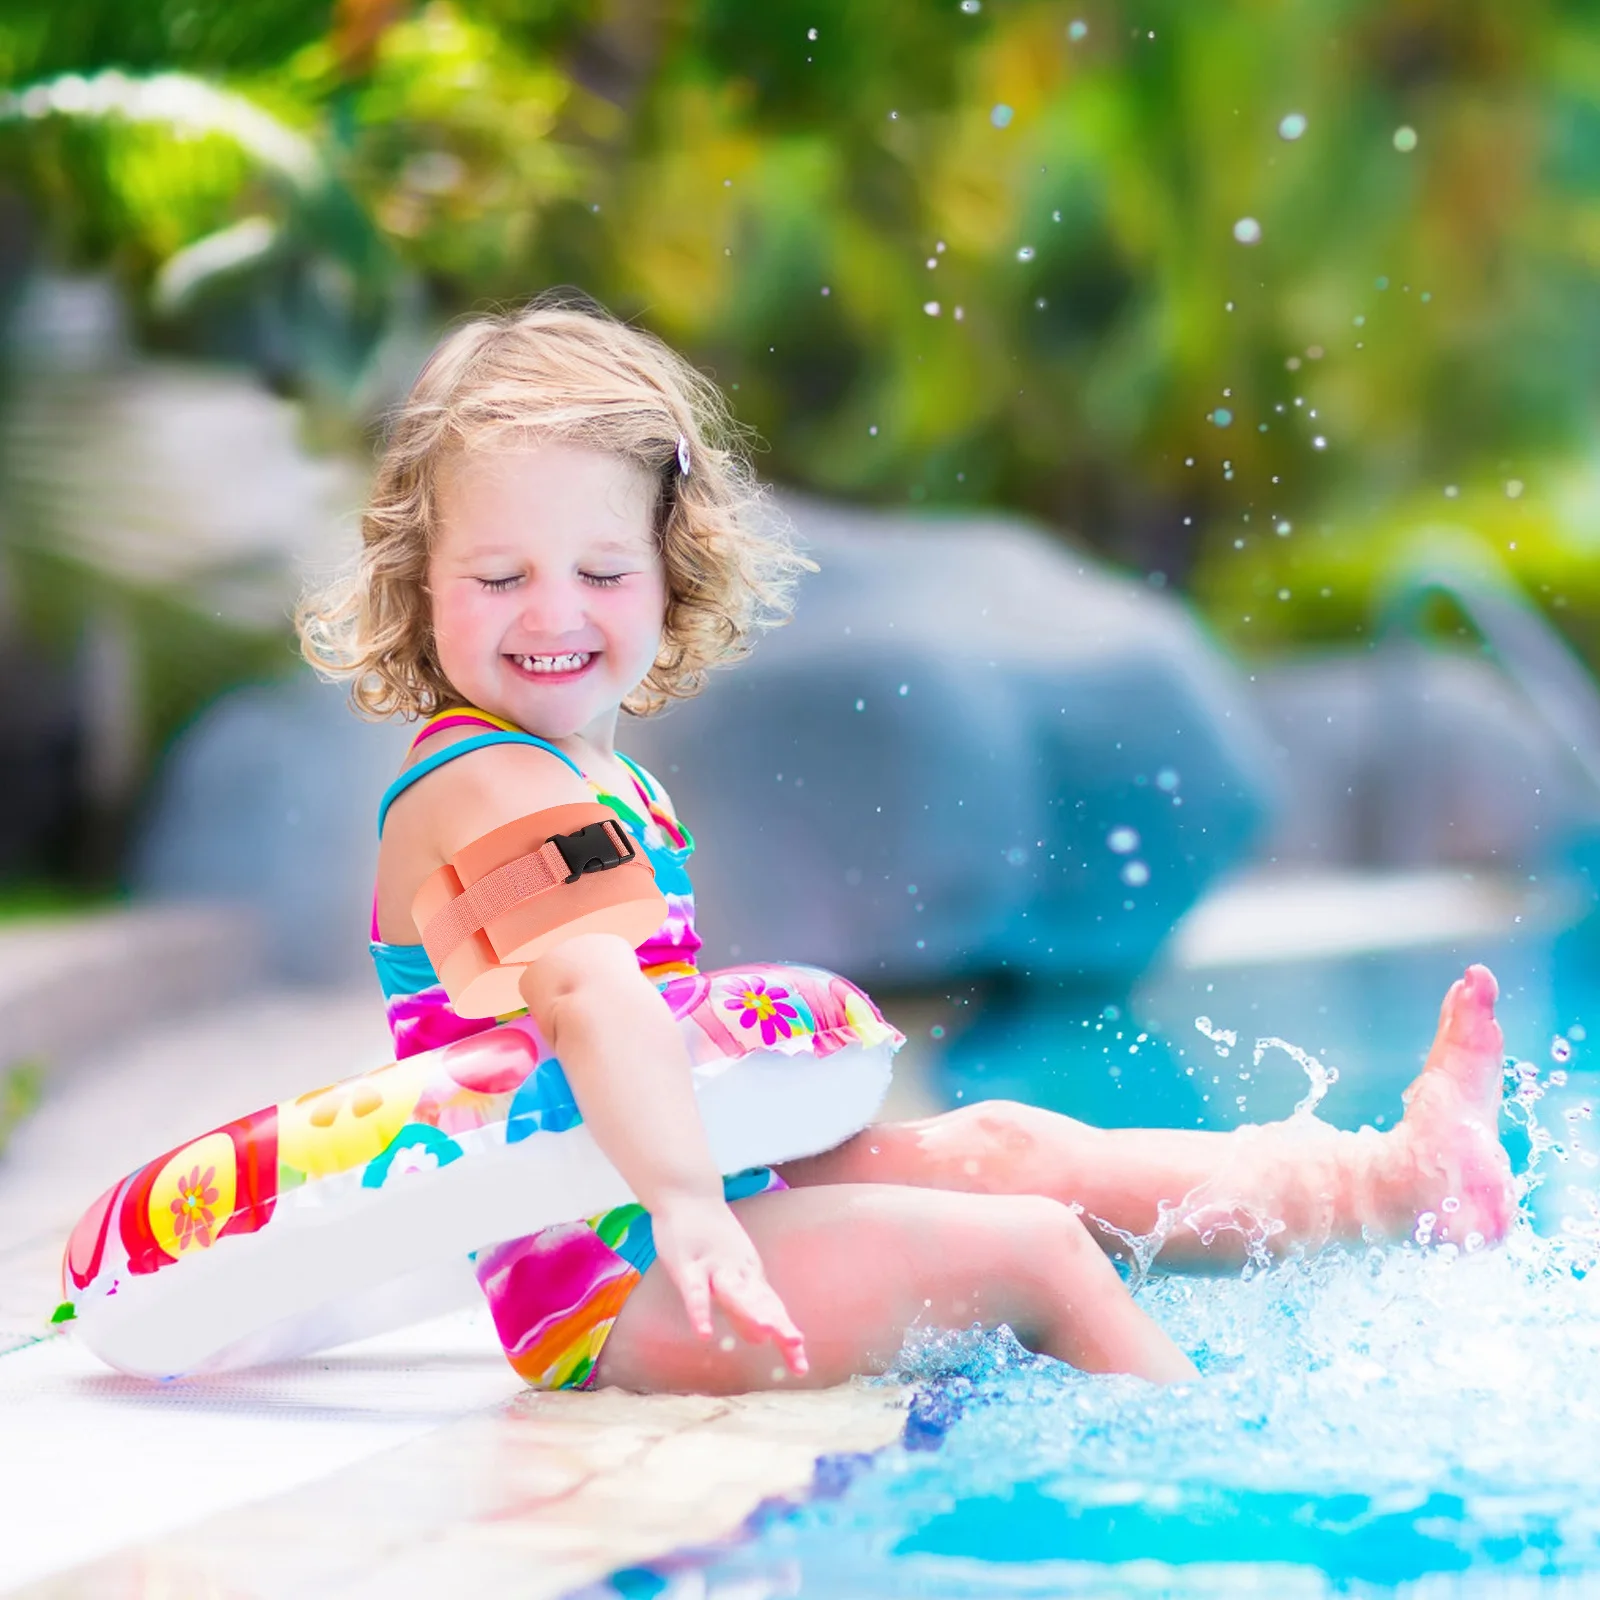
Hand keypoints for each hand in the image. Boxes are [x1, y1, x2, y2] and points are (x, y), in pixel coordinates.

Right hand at [650, 1194, 808, 1377]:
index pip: (773, 1310)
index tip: (801, 1366)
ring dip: (749, 1311)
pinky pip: (693, 1290)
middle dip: (778, 1325)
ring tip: (765, 1333)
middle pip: (761, 1302)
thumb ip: (743, 1306)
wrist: (689, 1195)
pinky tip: (703, 1333)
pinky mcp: (688, 1263)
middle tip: (797, 1348)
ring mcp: (714, 1266)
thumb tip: (760, 1339)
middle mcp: (739, 1272)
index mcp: (751, 1277)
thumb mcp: (730, 1275)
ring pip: (733, 1292)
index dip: (786, 1337)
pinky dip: (699, 1311)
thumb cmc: (710, 1238)